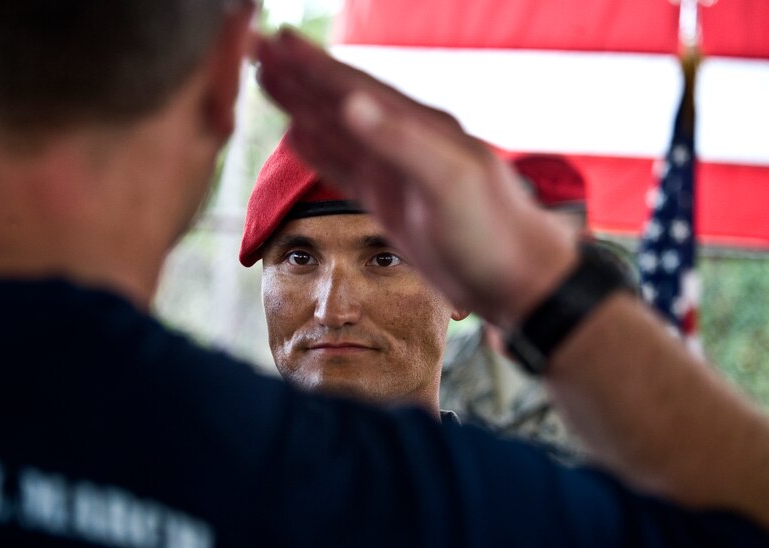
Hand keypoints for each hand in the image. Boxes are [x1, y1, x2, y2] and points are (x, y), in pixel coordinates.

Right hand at [255, 30, 576, 326]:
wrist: (516, 281)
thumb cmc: (492, 233)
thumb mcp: (450, 183)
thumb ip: (400, 142)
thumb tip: (351, 104)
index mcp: (418, 127)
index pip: (352, 87)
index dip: (310, 65)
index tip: (273, 41)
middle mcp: (403, 142)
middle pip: (338, 100)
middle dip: (296, 74)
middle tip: (255, 48)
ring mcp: (395, 172)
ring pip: (336, 130)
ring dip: (301, 105)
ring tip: (267, 80)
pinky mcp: (390, 203)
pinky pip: (345, 167)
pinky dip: (318, 149)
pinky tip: (298, 135)